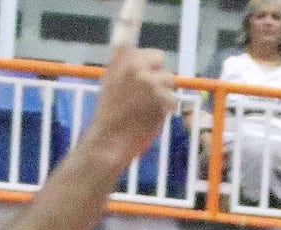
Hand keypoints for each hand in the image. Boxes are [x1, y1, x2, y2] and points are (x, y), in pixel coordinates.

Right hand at [82, 42, 180, 165]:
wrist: (110, 138)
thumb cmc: (108, 113)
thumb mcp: (109, 80)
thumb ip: (121, 61)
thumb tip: (129, 39)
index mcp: (122, 61)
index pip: (147, 49)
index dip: (149, 62)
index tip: (149, 70)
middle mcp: (137, 67)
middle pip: (160, 59)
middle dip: (157, 73)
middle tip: (149, 91)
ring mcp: (151, 83)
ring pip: (169, 80)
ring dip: (163, 91)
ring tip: (148, 106)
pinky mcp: (162, 99)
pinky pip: (172, 99)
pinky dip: (165, 108)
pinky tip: (151, 115)